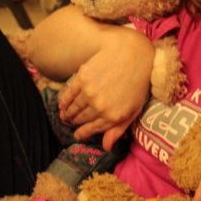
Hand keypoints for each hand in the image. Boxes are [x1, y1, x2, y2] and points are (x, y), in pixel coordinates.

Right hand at [59, 26, 154, 148]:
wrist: (133, 53)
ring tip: (64, 115)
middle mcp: (99, 106)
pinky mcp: (82, 78)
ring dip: (68, 113)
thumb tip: (106, 147)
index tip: (77, 135)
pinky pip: (69, 93)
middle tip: (70, 123)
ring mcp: (90, 92)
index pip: (92, 128)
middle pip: (82, 118)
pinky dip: (64, 101)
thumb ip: (119, 128)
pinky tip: (61, 104)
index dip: (83, 133)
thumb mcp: (134, 108)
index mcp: (113, 116)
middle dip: (75, 122)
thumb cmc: (138, 81)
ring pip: (74, 107)